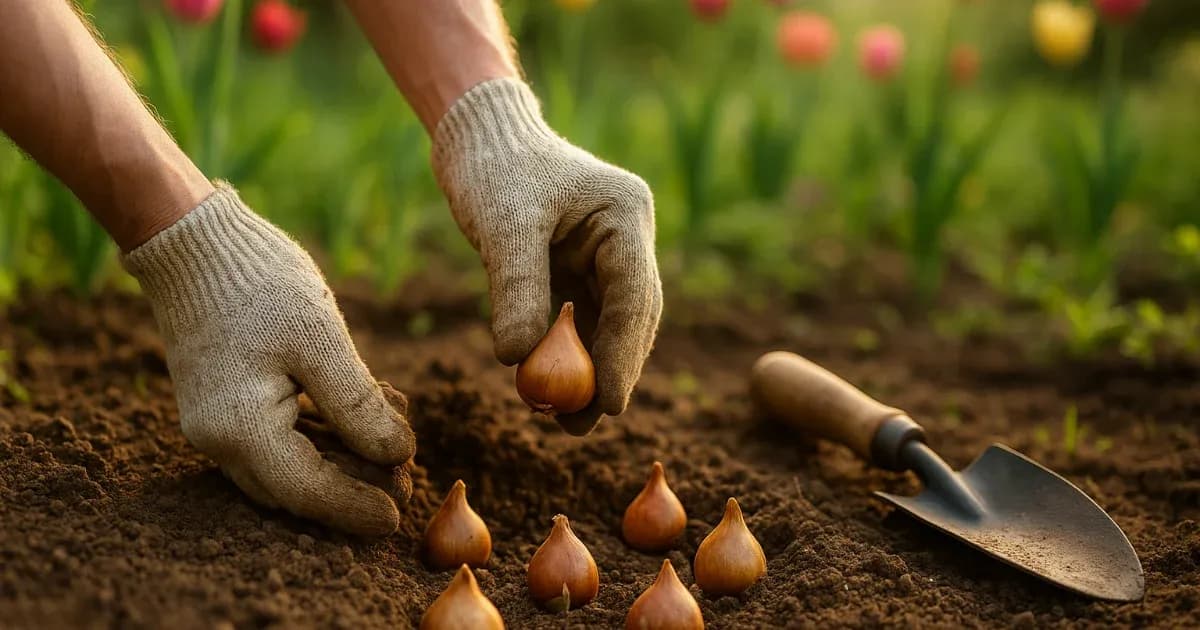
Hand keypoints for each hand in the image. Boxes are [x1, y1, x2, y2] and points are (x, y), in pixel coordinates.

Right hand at [124, 185, 415, 535]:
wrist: (190, 237)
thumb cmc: (259, 283)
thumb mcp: (322, 341)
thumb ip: (358, 405)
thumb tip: (397, 455)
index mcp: (241, 429)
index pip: (308, 490)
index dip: (356, 508)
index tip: (398, 520)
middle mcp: (218, 439)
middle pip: (295, 489)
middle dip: (352, 491)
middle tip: (406, 483)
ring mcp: (214, 422)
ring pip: (285, 469)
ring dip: (339, 465)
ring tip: (393, 450)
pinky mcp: (221, 402)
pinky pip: (273, 441)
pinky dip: (318, 440)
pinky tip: (359, 420)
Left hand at [432, 78, 662, 434]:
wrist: (476, 136)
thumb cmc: (493, 167)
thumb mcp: (503, 225)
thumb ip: (516, 288)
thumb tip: (518, 360)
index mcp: (625, 213)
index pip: (634, 294)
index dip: (624, 353)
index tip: (609, 402)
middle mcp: (626, 236)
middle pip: (631, 317)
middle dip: (610, 372)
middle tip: (585, 422)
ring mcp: (606, 254)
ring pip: (608, 325)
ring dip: (588, 371)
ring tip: (564, 422)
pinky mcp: (580, 268)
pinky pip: (581, 320)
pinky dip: (566, 354)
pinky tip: (548, 390)